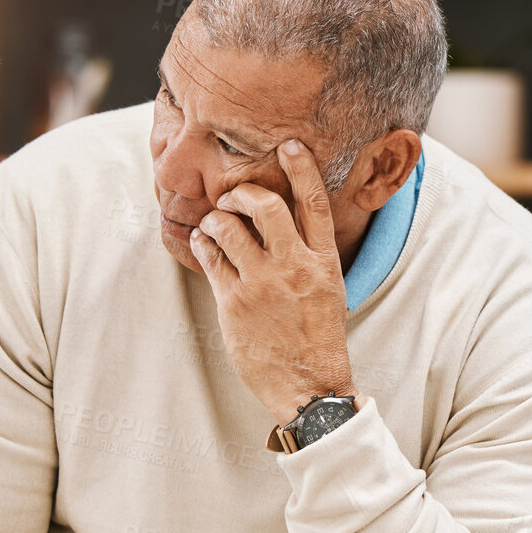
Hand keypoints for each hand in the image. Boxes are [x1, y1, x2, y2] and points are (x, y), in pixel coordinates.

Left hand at [188, 138, 356, 426]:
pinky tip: (204, 245)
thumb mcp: (328, 292)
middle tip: (234, 199)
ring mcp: (262, 284)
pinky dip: (203, 243)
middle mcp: (294, 268)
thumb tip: (283, 227)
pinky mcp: (234, 302)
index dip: (302, 169)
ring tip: (214, 223)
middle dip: (244, 193)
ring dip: (216, 218)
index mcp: (324, 264)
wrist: (309, 386)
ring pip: (230, 227)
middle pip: (266, 205)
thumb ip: (308, 258)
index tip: (289, 146)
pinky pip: (210, 257)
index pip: (314, 204)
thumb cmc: (318, 341)